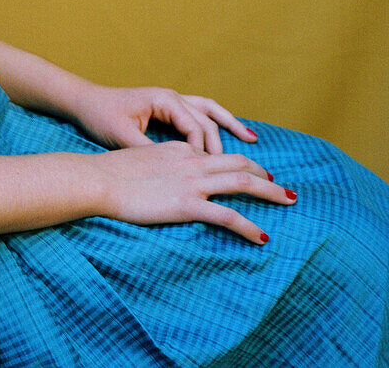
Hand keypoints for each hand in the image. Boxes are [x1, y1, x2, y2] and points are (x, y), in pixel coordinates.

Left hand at [70, 83, 257, 154]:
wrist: (85, 102)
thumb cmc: (101, 117)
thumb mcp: (124, 137)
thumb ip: (151, 152)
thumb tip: (174, 172)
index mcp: (164, 100)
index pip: (195, 127)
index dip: (203, 152)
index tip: (206, 174)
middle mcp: (172, 97)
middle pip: (208, 118)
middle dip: (225, 141)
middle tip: (244, 165)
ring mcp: (171, 100)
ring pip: (209, 110)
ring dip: (229, 124)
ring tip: (253, 140)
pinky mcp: (167, 108)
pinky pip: (199, 114)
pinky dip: (215, 124)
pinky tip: (227, 136)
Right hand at [94, 142, 295, 244]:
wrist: (98, 178)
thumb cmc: (111, 173)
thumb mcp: (140, 160)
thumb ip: (160, 166)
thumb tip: (165, 178)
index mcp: (180, 150)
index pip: (216, 156)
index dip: (240, 165)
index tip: (253, 175)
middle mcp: (191, 161)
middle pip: (239, 163)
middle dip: (265, 175)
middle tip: (284, 188)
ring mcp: (191, 182)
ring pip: (242, 183)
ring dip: (270, 192)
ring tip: (290, 201)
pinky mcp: (187, 205)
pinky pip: (228, 216)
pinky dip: (249, 227)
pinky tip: (263, 238)